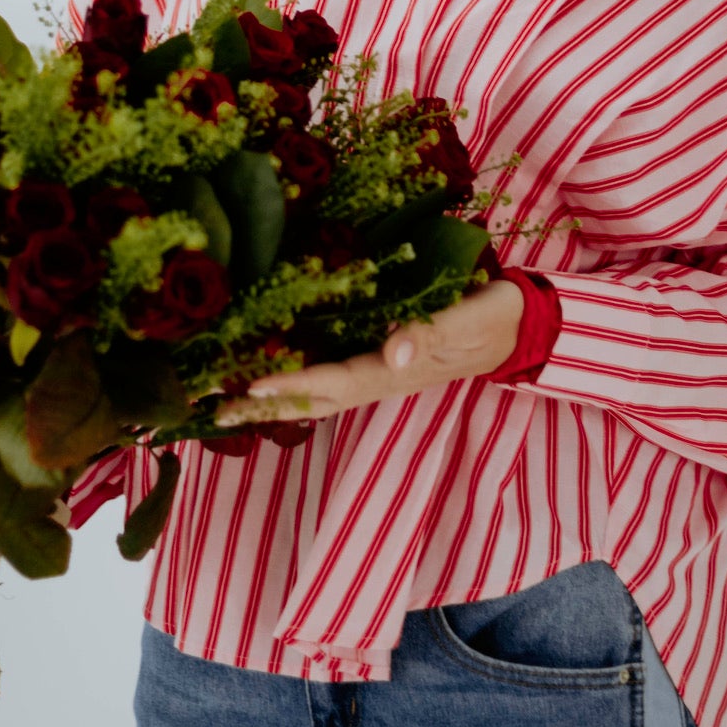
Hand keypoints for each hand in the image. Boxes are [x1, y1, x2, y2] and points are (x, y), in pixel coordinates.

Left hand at [215, 277, 523, 429]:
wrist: (519, 326)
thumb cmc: (493, 317)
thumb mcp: (471, 318)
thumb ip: (435, 333)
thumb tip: (395, 350)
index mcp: (398, 371)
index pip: (335, 382)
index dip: (293, 386)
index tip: (249, 385)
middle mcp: (381, 377)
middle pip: (312, 401)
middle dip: (262, 406)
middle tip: (208, 409)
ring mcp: (379, 373)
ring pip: (315, 394)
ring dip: (269, 400)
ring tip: (220, 401)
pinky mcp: (380, 359)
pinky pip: (328, 378)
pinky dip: (292, 382)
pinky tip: (265, 378)